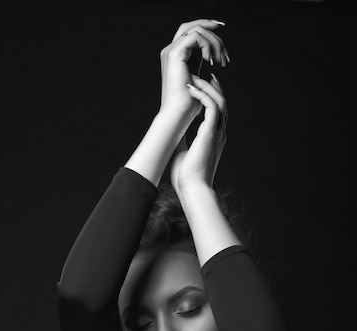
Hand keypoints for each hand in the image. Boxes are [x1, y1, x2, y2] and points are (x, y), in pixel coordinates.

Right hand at [159, 18, 227, 125]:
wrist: (178, 114)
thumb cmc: (189, 104)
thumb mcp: (200, 80)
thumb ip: (204, 65)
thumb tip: (219, 57)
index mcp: (178, 56)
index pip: (193, 32)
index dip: (209, 33)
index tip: (224, 48)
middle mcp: (172, 50)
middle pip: (193, 25)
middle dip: (213, 31)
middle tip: (224, 51)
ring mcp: (171, 51)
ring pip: (197, 29)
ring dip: (213, 41)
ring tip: (220, 60)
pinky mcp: (175, 54)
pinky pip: (195, 36)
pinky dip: (207, 44)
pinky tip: (210, 60)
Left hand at [170, 74, 226, 192]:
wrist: (193, 188)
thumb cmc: (187, 177)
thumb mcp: (183, 153)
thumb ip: (182, 141)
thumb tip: (173, 135)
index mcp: (214, 138)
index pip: (217, 112)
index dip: (211, 97)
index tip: (201, 87)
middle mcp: (219, 134)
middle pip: (223, 103)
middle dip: (213, 87)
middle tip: (200, 76)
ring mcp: (217, 133)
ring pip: (220, 101)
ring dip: (207, 88)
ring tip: (194, 80)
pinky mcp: (211, 133)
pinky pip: (212, 106)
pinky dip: (203, 95)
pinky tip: (192, 89)